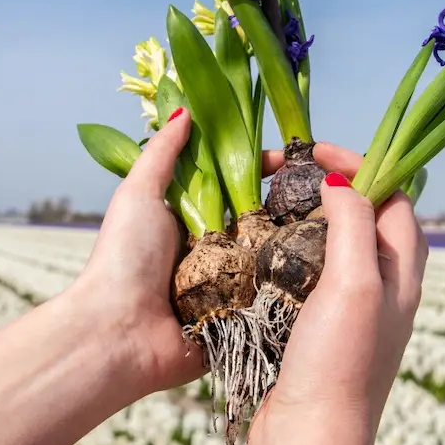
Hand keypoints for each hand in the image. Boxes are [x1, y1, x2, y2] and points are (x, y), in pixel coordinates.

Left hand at [70, 108, 305, 396]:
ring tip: (327, 226)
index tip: (289, 159)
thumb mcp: (140, 194)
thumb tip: (184, 111)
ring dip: (292, 245)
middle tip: (318, 192)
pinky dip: (289, 285)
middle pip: (258, 221)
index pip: (234, 187)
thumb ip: (163, 153)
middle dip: (286, 206)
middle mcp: (210, 252)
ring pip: (270, 258)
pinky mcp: (238, 319)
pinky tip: (319, 267)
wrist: (118, 334)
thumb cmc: (124, 258)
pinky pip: (270, 298)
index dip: (261, 170)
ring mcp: (226, 287)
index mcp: (189, 221)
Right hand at [243, 143, 428, 444]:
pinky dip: (298, 248)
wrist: (311, 439)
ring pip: (341, 242)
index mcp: (403, 269)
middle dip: (337, 183)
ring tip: (278, 200)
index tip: (316, 148)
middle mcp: (387, 285)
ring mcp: (357, 307)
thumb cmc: (338, 362)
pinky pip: (317, 271)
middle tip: (293, 170)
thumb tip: (343, 177)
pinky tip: (271, 249)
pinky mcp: (326, 326)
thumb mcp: (354, 283)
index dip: (362, 163)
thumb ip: (354, 223)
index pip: (393, 195)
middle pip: (370, 215)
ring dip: (314, 215)